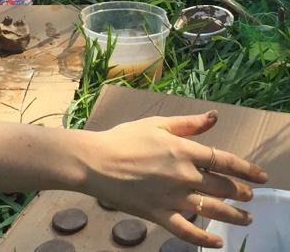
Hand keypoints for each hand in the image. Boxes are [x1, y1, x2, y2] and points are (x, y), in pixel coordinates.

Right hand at [84, 111, 266, 247]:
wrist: (95, 162)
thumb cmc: (122, 139)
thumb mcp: (155, 125)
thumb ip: (186, 124)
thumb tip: (214, 117)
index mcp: (183, 151)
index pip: (224, 161)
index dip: (247, 169)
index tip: (261, 176)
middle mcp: (184, 175)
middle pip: (223, 187)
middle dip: (241, 193)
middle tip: (250, 196)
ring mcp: (173, 197)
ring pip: (213, 209)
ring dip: (234, 215)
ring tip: (246, 218)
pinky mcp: (160, 214)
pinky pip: (187, 230)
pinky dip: (205, 238)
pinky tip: (217, 242)